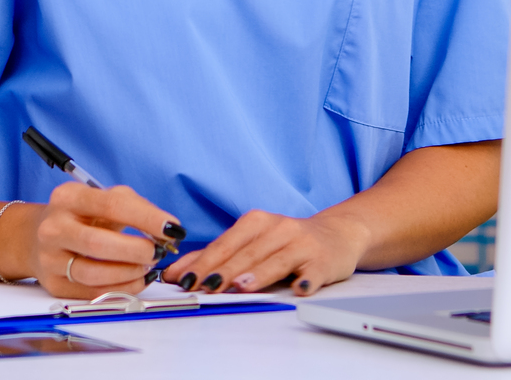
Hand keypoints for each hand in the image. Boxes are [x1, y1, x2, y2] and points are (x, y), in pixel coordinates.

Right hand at [26, 183, 182, 299]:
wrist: (37, 237)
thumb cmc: (81, 217)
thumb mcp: (102, 200)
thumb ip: (135, 208)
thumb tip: (167, 231)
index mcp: (68, 197)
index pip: (112, 205)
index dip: (146, 218)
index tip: (172, 228)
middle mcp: (54, 227)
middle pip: (99, 243)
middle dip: (136, 250)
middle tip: (157, 252)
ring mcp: (50, 258)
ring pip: (94, 273)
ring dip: (130, 273)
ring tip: (147, 266)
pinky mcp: (54, 284)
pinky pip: (92, 292)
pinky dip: (121, 288)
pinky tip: (136, 280)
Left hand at [161, 209, 368, 297]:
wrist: (336, 234)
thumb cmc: (286, 242)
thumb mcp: (250, 242)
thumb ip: (214, 257)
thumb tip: (175, 272)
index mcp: (256, 222)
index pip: (225, 244)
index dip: (204, 262)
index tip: (184, 279)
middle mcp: (279, 229)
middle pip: (247, 254)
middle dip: (224, 271)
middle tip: (205, 287)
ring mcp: (302, 244)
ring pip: (277, 260)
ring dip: (260, 274)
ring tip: (242, 286)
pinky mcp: (323, 261)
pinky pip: (314, 272)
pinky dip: (307, 280)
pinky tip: (300, 288)